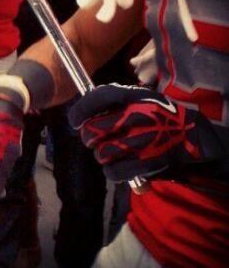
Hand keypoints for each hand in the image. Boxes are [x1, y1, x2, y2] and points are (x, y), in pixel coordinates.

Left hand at [68, 83, 224, 181]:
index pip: (97, 98)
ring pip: (101, 154)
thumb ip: (111, 101)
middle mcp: (136, 115)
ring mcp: (142, 140)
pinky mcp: (148, 163)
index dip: (79, 111)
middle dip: (88, 137)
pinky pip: (113, 172)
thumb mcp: (137, 98)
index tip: (74, 121)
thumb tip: (79, 116)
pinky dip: (112, 171)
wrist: (192, 135)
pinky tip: (119, 166)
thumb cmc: (156, 116)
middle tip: (93, 139)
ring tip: (111, 151)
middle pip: (92, 131)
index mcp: (132, 95)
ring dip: (102, 155)